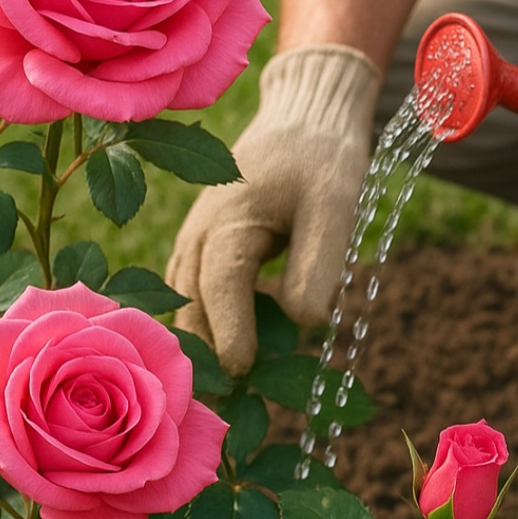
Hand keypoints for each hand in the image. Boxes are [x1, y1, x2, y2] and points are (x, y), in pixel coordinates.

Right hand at [166, 45, 380, 374]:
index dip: (230, 331)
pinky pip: (190, 290)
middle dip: (202, 352)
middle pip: (188, 302)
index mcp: (229, 219)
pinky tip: (219, 351)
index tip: (242, 371)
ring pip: (183, 300)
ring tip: (216, 390)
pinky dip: (200, 321)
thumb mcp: (335, 207)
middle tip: (220, 403)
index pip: (220, 286)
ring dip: (196, 341)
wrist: (306, 115)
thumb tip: (303, 323)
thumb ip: (317, 265)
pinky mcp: (206, 243)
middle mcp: (200, 231)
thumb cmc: (323, 160)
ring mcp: (196, 237)